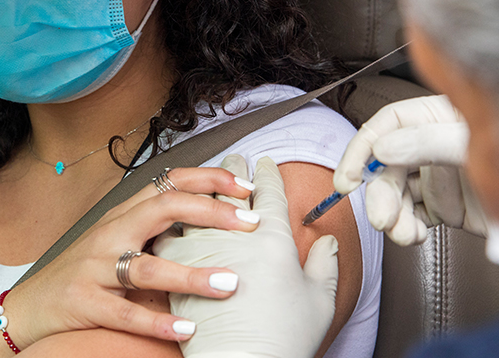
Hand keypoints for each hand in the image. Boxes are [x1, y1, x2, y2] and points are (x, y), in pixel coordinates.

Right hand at [6, 166, 260, 347]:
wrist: (33, 303)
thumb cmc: (89, 271)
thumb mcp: (123, 239)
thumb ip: (162, 228)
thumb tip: (220, 220)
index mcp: (126, 213)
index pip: (171, 181)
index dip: (210, 180)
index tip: (247, 188)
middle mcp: (112, 232)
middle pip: (163, 209)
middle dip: (211, 213)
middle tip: (250, 225)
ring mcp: (96, 267)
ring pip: (147, 267)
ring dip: (191, 275)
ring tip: (230, 283)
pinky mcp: (85, 302)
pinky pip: (125, 314)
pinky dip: (157, 323)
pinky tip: (187, 329)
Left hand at [154, 156, 338, 357]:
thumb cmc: (282, 338)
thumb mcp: (319, 302)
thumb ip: (326, 265)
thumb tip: (327, 242)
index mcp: (273, 238)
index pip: (270, 192)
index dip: (267, 174)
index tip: (265, 163)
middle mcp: (235, 235)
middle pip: (231, 189)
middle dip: (234, 170)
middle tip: (235, 159)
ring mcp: (201, 247)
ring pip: (198, 203)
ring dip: (201, 188)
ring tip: (202, 181)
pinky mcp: (175, 264)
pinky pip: (170, 231)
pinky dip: (173, 219)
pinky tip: (174, 217)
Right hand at [332, 95, 487, 245]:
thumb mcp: (473, 142)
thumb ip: (426, 143)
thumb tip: (382, 149)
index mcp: (435, 115)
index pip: (385, 125)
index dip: (361, 150)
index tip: (347, 178)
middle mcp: (432, 143)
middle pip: (386, 165)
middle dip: (380, 194)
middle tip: (382, 219)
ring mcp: (440, 175)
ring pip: (396, 194)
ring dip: (393, 216)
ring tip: (404, 234)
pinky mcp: (448, 205)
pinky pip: (414, 215)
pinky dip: (408, 228)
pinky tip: (416, 236)